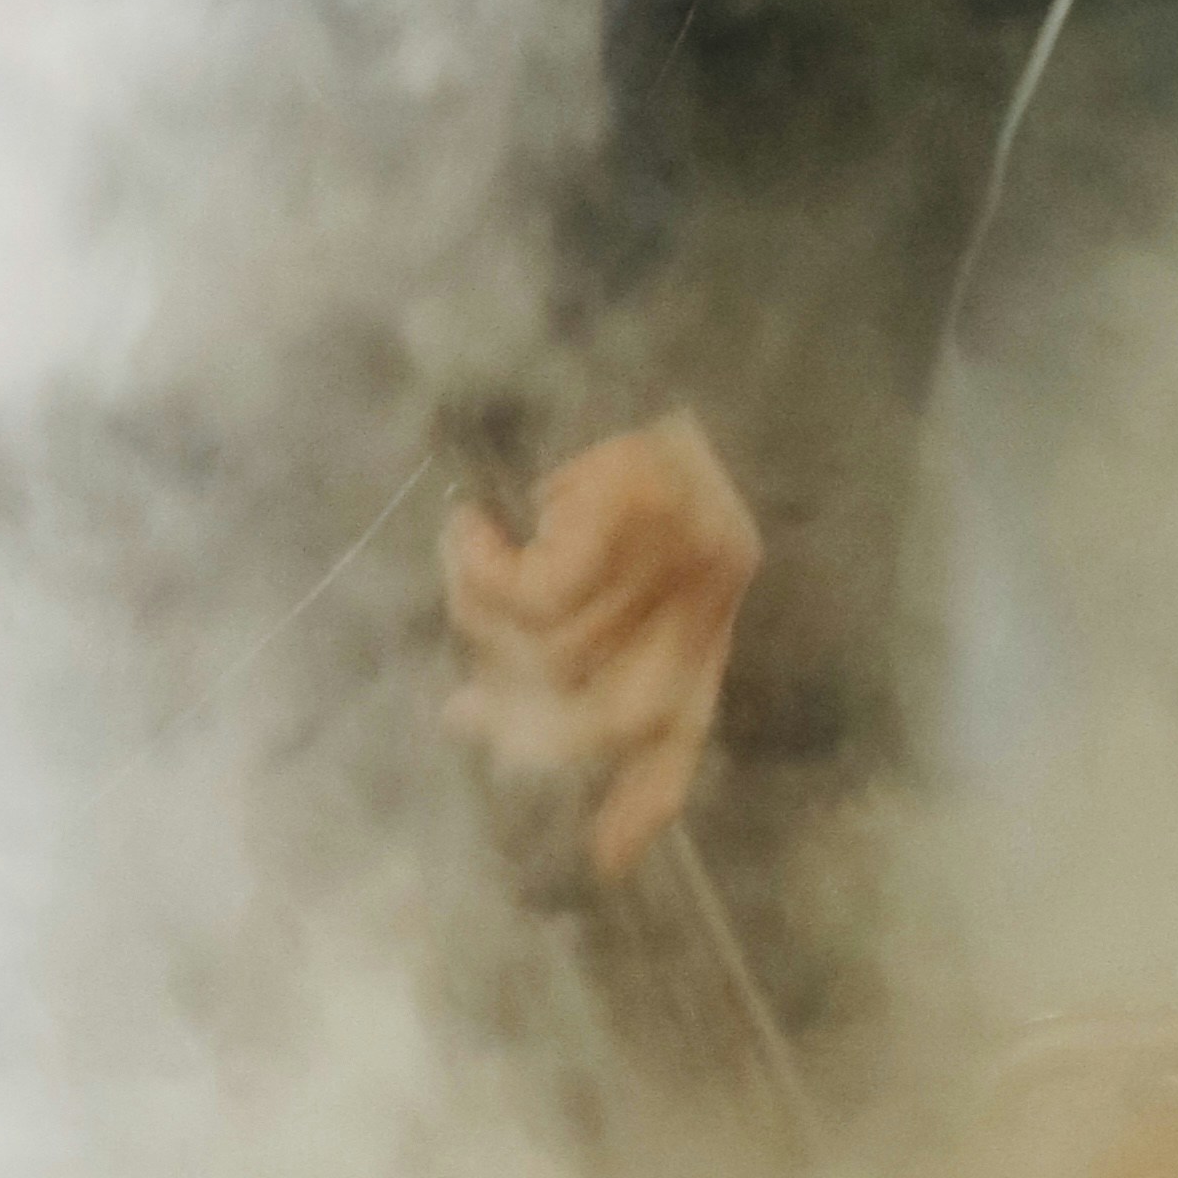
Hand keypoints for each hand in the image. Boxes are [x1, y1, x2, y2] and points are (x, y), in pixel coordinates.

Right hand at [440, 415, 761, 884]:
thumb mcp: (622, 540)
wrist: (651, 317)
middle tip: (464, 710)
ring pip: (554, 654)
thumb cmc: (623, 418)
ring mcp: (677, 551)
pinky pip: (535, 595)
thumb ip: (578, 631)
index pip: (688, 732)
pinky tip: (472, 528)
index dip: (645, 803)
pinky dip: (483, 570)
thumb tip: (470, 713)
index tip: (601, 860)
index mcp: (713, 609)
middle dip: (525, 726)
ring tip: (468, 563)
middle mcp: (709, 590)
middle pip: (608, 718)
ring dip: (485, 621)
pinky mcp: (633, 510)